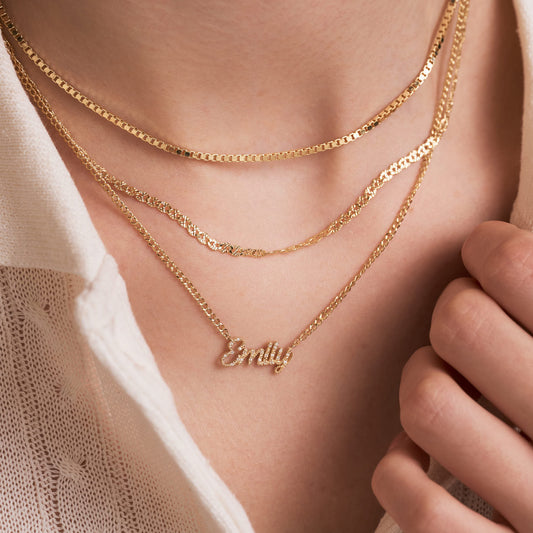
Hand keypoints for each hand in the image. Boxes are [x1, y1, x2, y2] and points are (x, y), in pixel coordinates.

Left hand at [372, 221, 532, 532]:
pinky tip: (420, 456)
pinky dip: (399, 467)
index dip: (488, 246)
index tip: (485, 252)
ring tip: (449, 384)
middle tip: (468, 318)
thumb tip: (496, 249)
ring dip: (423, 380)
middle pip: (460, 322)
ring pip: (426, 400)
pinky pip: (409, 495)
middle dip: (453, 308)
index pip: (516, 266)